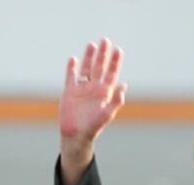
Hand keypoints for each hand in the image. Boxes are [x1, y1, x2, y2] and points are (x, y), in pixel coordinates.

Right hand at [59, 38, 127, 182]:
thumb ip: (115, 102)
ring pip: (86, 69)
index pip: (111, 74)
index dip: (115, 62)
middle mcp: (94, 88)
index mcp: (105, 93)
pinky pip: (71, 76)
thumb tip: (124, 87)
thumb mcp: (106, 115)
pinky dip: (72, 68)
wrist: (76, 135)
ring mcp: (82, 89)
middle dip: (103, 55)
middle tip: (106, 40)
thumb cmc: (94, 128)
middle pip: (99, 67)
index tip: (118, 50)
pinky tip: (73, 59)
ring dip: (89, 57)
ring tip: (92, 44)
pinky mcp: (69, 91)